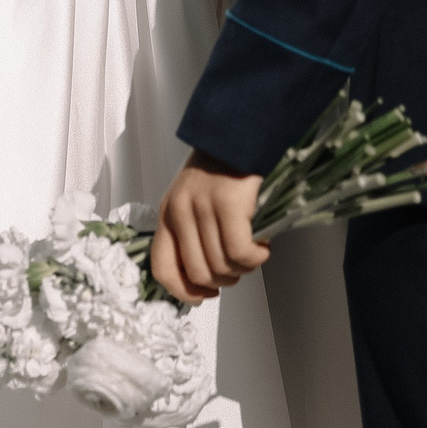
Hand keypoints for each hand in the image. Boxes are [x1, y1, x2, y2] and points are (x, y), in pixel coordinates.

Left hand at [150, 151, 267, 304]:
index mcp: (167, 214)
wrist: (239, 131)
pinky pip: (241, 252)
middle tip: (241, 269)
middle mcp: (179, 213)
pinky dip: (257, 257)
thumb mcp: (193, 199)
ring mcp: (202, 208)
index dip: (184, 292)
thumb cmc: (221, 167)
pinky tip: (265, 245)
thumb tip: (206, 276)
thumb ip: (192, 232)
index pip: (162, 268)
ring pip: (222, 266)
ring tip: (255, 253)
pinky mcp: (228, 204)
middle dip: (225, 281)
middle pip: (199, 273)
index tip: (205, 296)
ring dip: (244, 269)